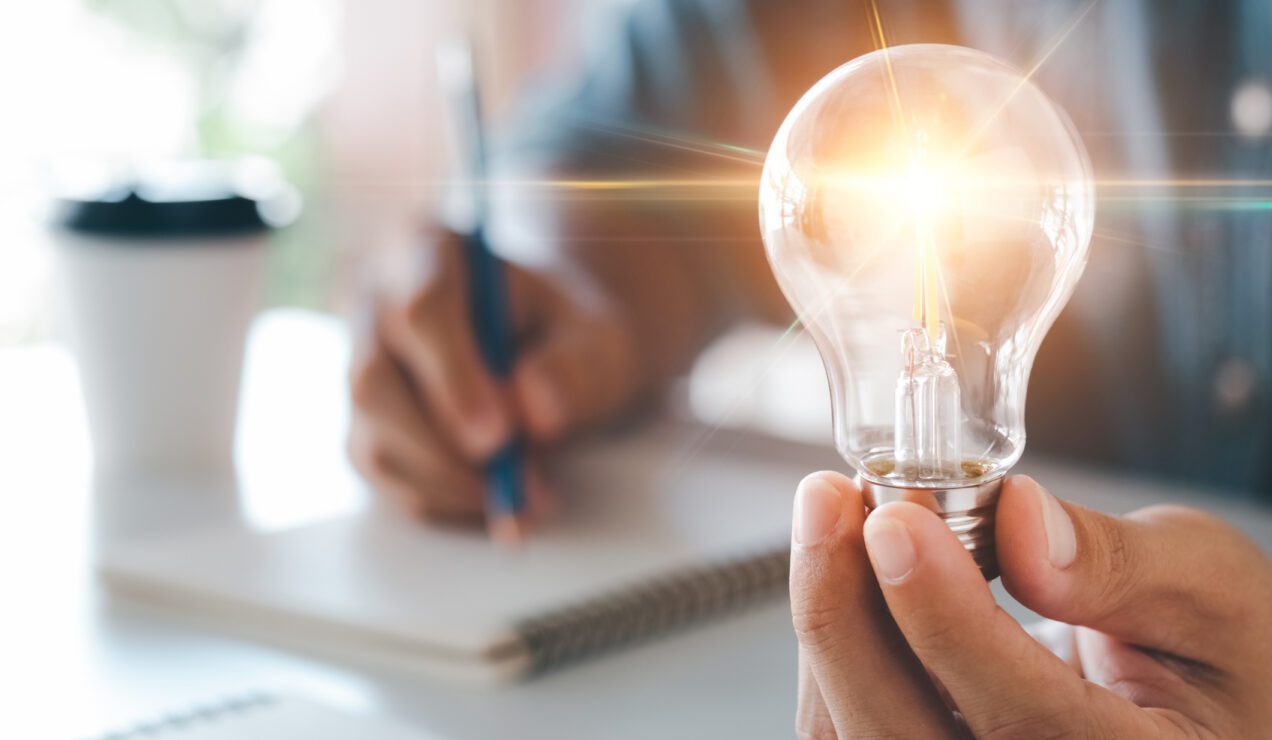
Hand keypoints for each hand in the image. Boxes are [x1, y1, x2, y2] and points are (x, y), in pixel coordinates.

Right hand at [347, 227, 644, 537]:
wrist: (550, 348)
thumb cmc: (569, 333)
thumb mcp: (598, 338)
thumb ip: (576, 367)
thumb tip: (534, 409)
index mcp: (430, 249)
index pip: (423, 308)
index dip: (456, 378)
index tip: (499, 437)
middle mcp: (375, 302)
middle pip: (374, 382)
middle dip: (445, 450)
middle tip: (518, 490)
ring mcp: (359, 366)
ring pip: (374, 441)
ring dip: (451, 486)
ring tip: (528, 499)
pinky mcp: (365, 424)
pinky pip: (386, 478)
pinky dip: (445, 502)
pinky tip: (500, 501)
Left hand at [789, 472, 1271, 737]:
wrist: (1209, 708)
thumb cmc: (1227, 655)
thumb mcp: (1218, 593)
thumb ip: (1124, 566)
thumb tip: (1020, 523)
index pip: (1025, 718)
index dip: (945, 617)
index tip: (896, 519)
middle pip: (906, 739)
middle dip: (849, 615)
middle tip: (830, 500)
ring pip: (861, 736)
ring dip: (833, 623)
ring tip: (834, 515)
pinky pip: (854, 728)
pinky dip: (838, 646)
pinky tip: (847, 569)